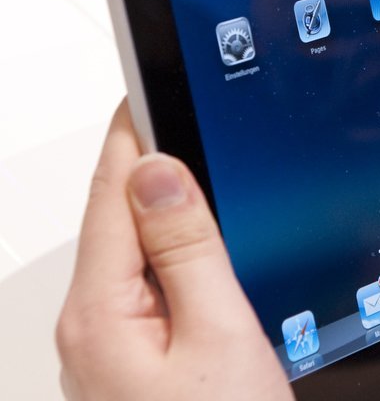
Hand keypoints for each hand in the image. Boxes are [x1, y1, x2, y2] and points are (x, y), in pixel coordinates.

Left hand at [57, 100, 293, 399]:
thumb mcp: (219, 333)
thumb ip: (188, 250)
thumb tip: (159, 170)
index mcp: (100, 315)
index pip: (111, 193)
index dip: (134, 133)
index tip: (151, 86)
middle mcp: (92, 331)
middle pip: (117, 221)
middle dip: (152, 166)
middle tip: (184, 112)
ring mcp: (110, 350)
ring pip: (136, 256)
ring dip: (167, 211)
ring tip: (198, 164)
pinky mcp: (137, 362)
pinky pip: (148, 289)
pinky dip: (174, 254)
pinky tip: (203, 243)